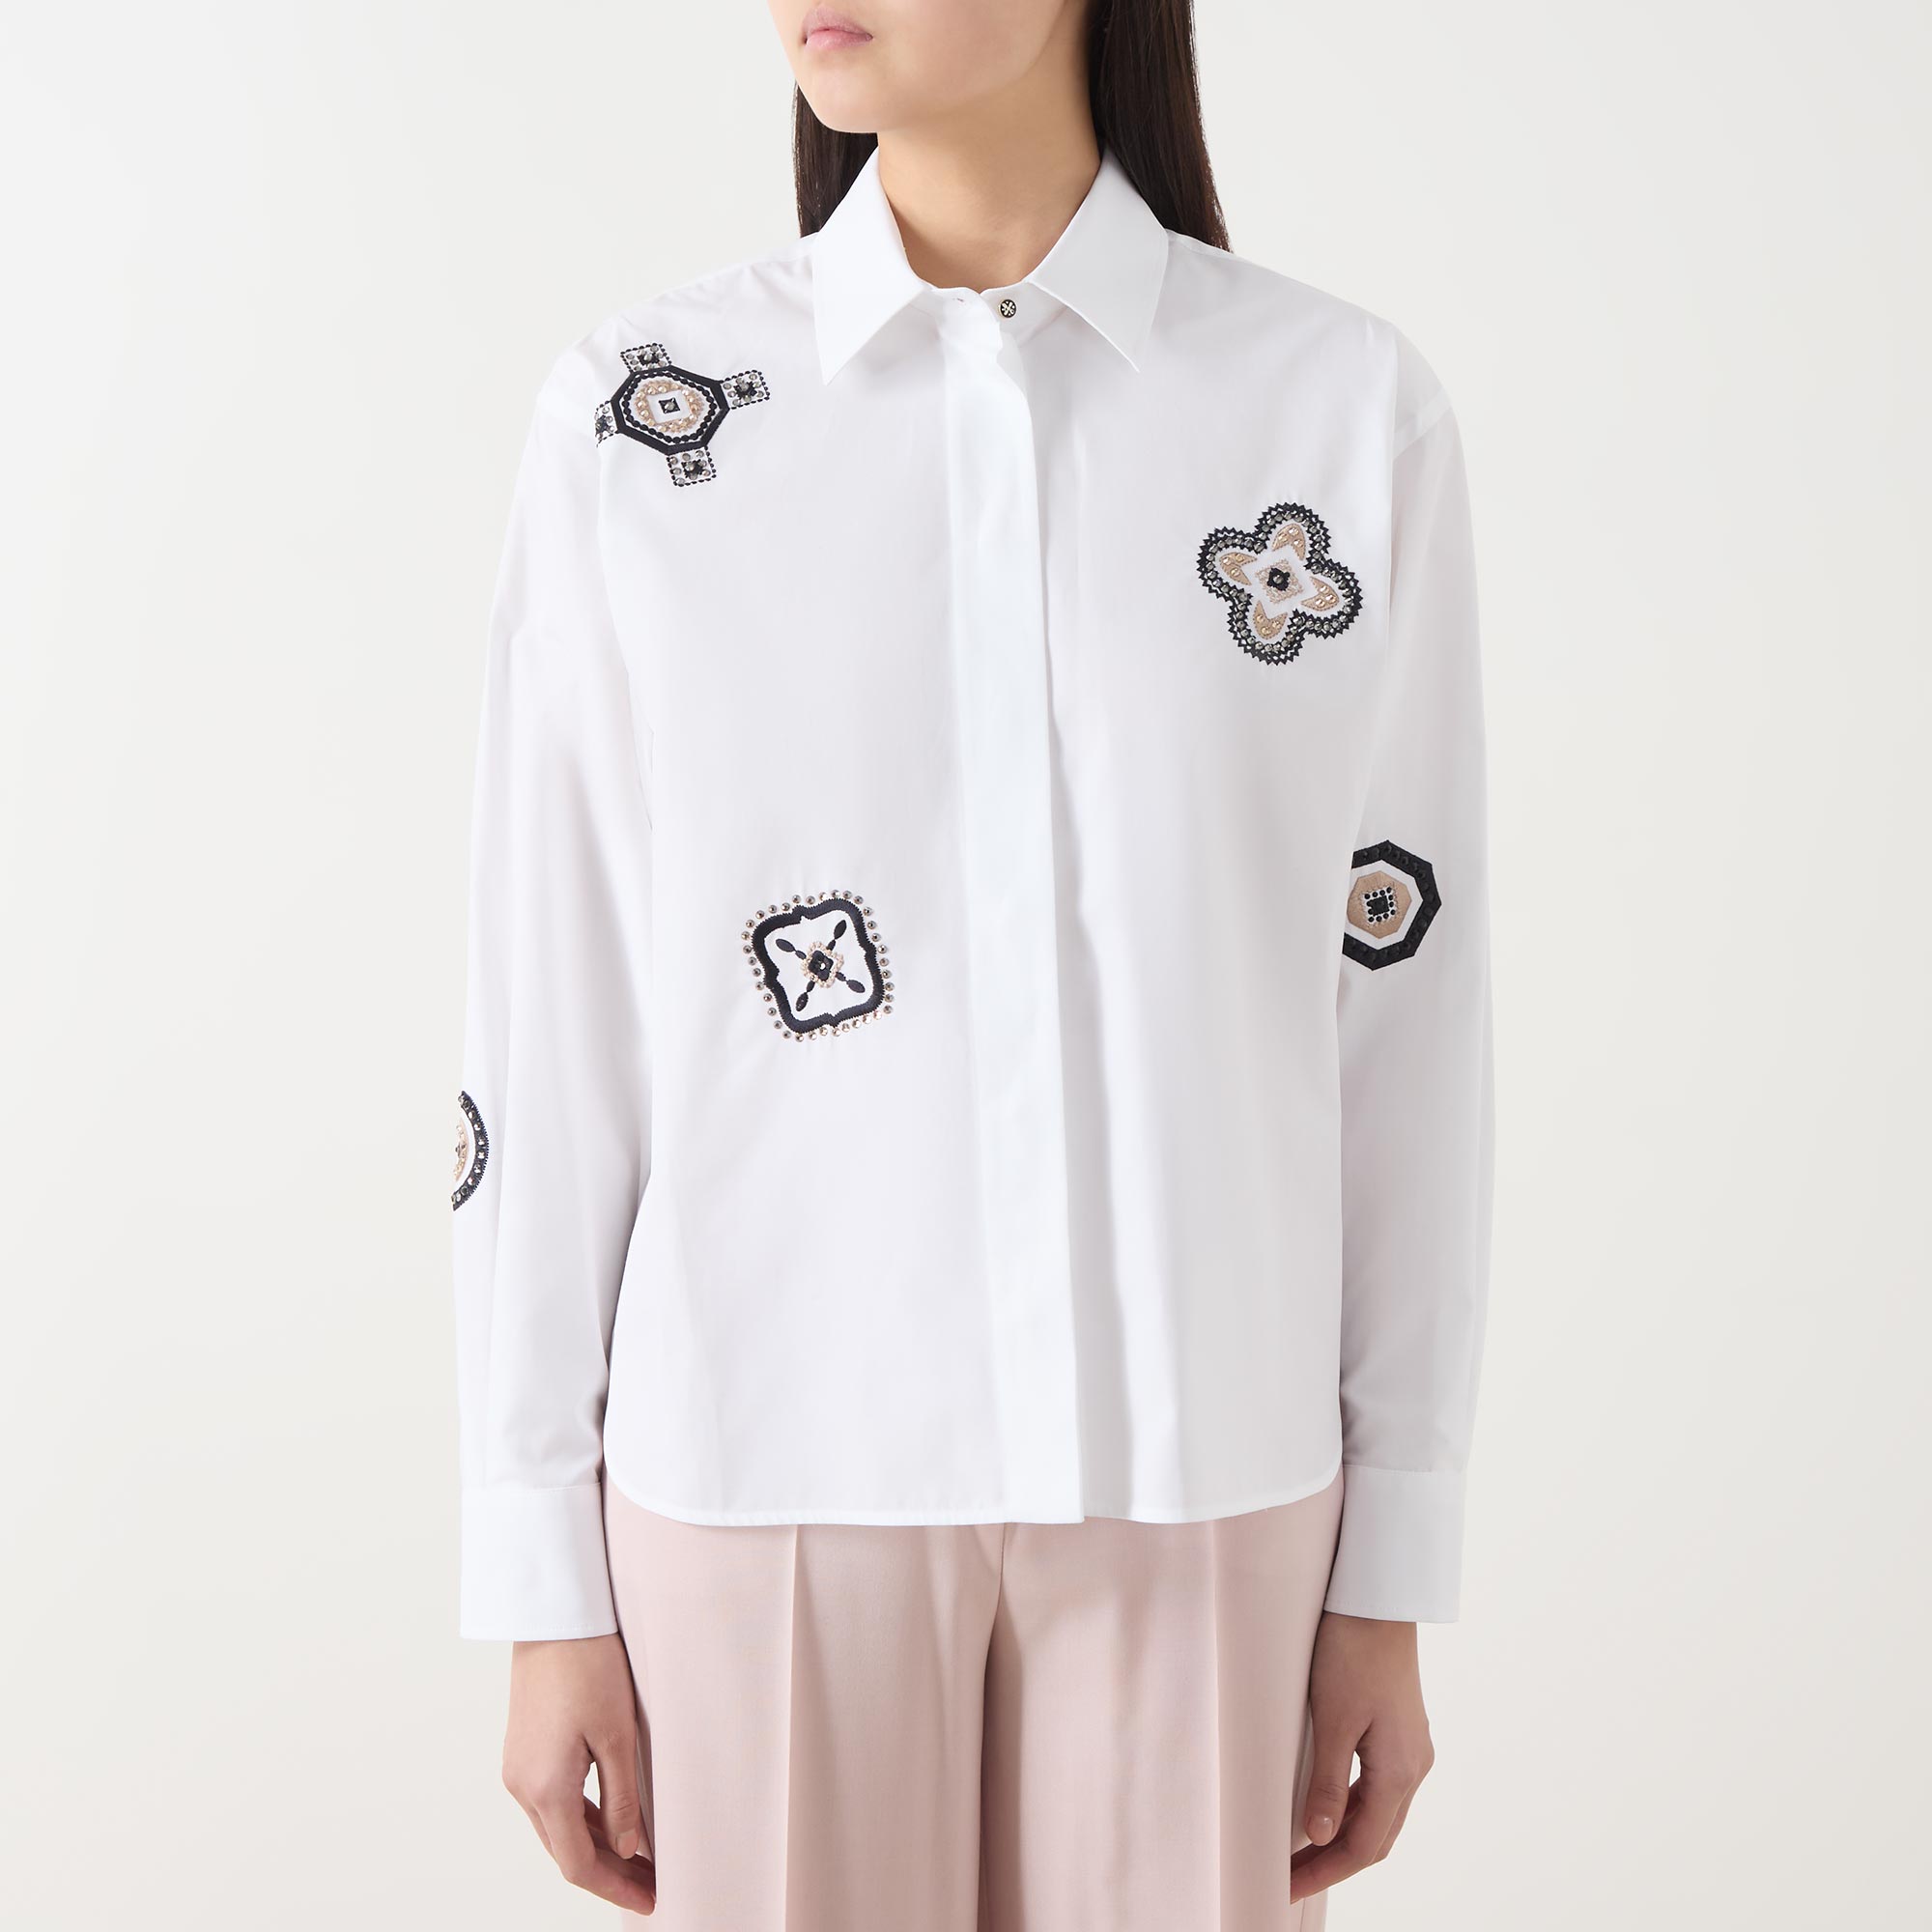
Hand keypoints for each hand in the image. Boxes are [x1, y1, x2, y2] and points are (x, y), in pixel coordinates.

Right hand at [502, 1635, 655, 1914]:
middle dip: (609, 1873)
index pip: (578, 1864)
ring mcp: (518, 1768)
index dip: (615, 1888)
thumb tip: (630, 1847)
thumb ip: (622, 1797)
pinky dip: (581, 1820)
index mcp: (544, 1788)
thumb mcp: (618, 1734)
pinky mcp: (523, 1751)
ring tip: (640, 1859)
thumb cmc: (588, 1664)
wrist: (553, 1616)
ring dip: (595, 1847)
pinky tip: (612, 1822)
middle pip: (565, 1851)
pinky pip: (551, 1802)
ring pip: (557, 1828)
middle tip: (653, 1883)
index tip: (651, 1900)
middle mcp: (522, 1786)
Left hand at [1289, 1613, 1433, 1901]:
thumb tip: (1320, 1837)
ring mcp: (1409, 1749)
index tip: (1285, 1887)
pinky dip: (1352, 1810)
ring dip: (1343, 1839)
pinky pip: (1378, 1788)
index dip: (1324, 1871)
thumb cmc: (1353, 1650)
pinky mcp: (1398, 1732)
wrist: (1378, 1598)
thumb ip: (1328, 1782)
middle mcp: (1413, 1766)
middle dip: (1332, 1863)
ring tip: (1299, 1853)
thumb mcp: (1333, 1719)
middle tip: (1287, 1877)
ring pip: (1379, 1815)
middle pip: (1376, 1838)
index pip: (1363, 1845)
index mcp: (1401, 1770)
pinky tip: (1327, 1811)